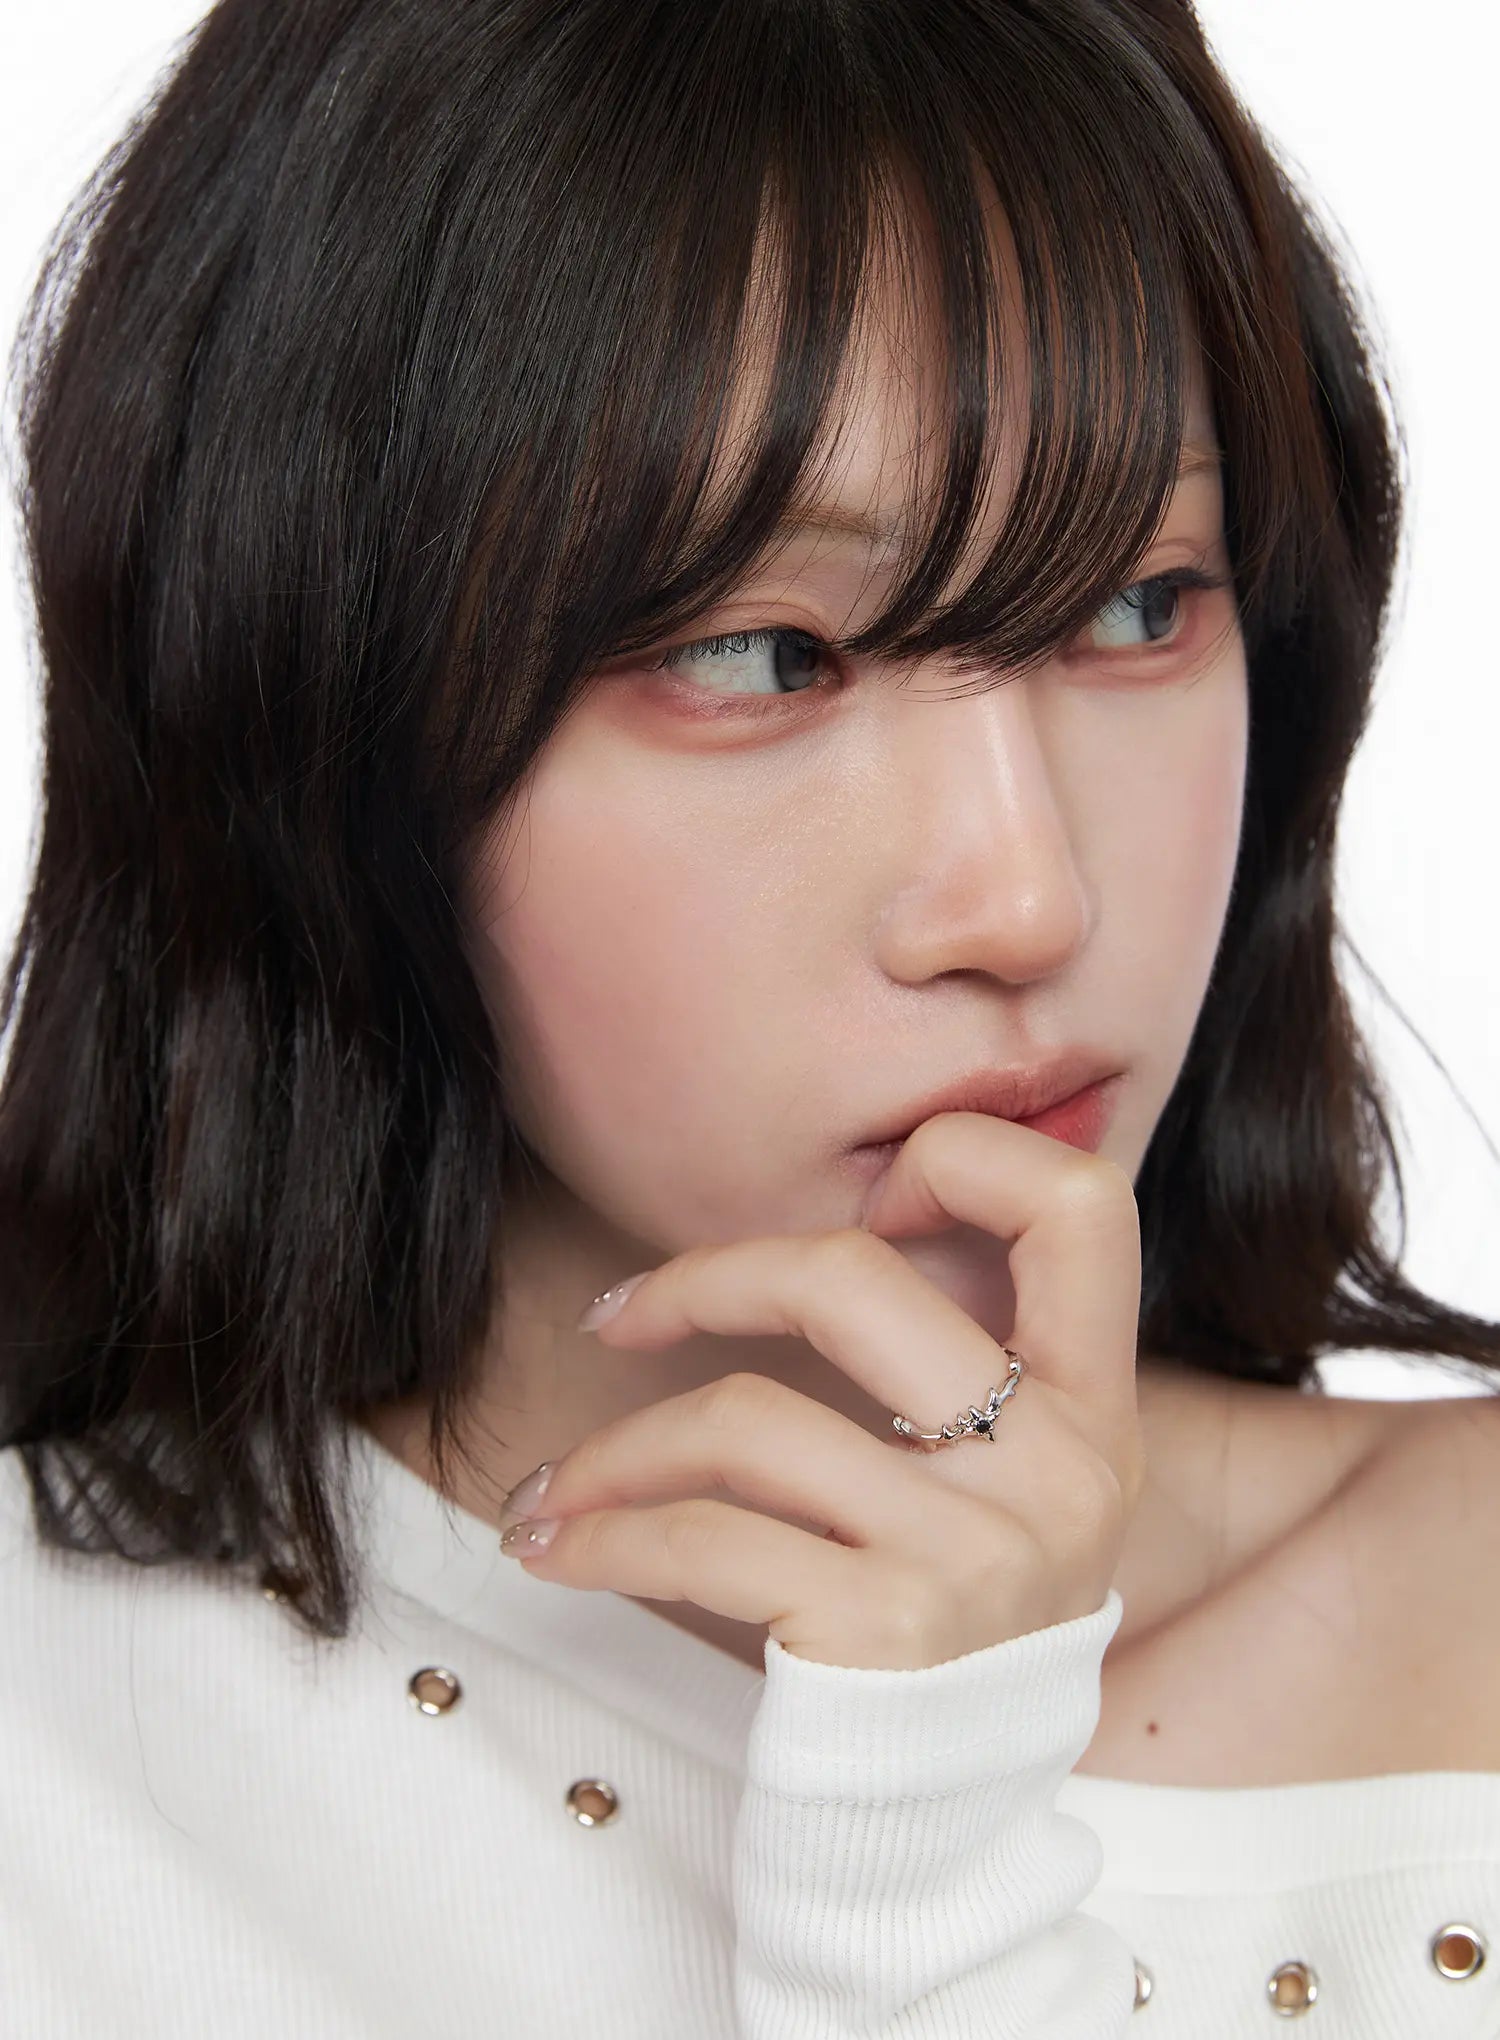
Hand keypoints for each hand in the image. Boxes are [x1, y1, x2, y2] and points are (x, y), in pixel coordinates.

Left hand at [498, 1113, 1145, 1669]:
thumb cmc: (950, 1640)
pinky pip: (700, 1537)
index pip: (1082, 1204)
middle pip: (855, 1282)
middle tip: (619, 1312)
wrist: (943, 1846)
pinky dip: (601, 1533)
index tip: (861, 1213)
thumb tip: (844, 1228)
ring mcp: (971, 1552)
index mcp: (1097, 1412)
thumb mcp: (1014, 1497)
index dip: (963, 1162)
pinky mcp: (879, 1632)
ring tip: (554, 1485)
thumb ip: (970, 1371)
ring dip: (613, 1448)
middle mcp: (1056, 1471)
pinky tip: (555, 1543)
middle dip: (703, 1277)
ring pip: (746, 1418)